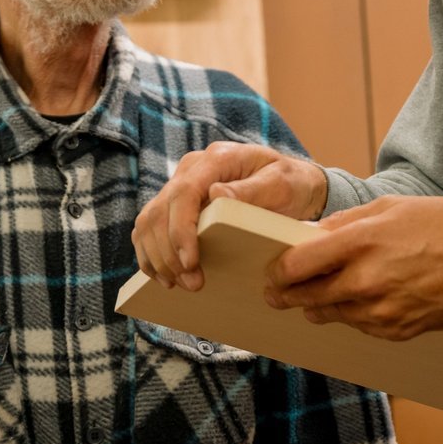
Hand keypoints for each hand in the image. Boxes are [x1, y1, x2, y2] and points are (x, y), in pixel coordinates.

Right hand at [133, 141, 327, 290]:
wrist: (293, 183)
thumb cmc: (291, 183)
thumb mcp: (281, 184)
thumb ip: (253, 189)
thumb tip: (216, 194)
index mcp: (216, 159)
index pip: (184, 193)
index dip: (181, 230)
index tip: (190, 262)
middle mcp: (192, 169)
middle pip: (161, 211)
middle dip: (169, 253)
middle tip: (191, 283)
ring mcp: (180, 184)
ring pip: (149, 221)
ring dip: (158, 257)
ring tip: (177, 284)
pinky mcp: (176, 204)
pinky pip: (149, 228)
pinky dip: (150, 254)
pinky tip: (164, 276)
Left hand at [263, 197, 442, 340]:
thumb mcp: (391, 206)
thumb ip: (345, 223)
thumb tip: (311, 236)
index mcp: (361, 242)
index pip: (297, 265)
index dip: (277, 271)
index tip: (273, 272)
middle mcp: (366, 281)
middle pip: (306, 297)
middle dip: (287, 295)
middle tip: (278, 294)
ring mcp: (381, 311)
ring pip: (331, 315)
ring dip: (322, 305)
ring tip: (324, 293)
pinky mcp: (397, 331)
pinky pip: (361, 327)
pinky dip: (356, 315)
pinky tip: (366, 300)